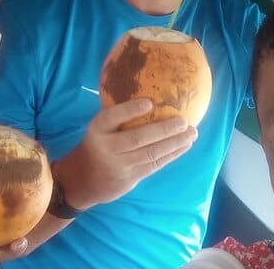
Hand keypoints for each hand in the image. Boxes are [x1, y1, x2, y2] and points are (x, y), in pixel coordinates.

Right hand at [52, 99, 198, 209]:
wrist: (82, 180)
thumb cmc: (98, 145)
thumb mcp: (99, 129)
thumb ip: (117, 116)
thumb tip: (151, 92)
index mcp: (97, 130)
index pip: (111, 117)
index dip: (129, 110)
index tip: (149, 102)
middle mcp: (106, 148)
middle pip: (137, 138)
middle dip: (163, 130)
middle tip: (183, 121)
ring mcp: (119, 165)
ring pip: (151, 153)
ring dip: (174, 143)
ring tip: (192, 132)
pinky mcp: (129, 179)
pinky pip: (154, 165)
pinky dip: (172, 154)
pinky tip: (185, 145)